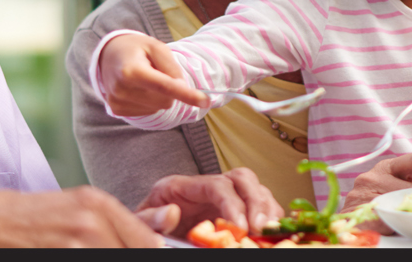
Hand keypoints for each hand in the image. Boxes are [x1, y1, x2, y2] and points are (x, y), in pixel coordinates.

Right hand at [98, 32, 208, 116]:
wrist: (107, 55)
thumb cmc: (137, 49)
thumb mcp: (157, 47)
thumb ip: (172, 67)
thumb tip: (182, 89)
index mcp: (131, 71)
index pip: (165, 87)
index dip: (187, 95)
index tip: (206, 100)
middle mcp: (122, 89)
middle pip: (165, 100)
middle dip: (171, 89)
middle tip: (157, 71)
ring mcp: (118, 102)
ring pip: (158, 107)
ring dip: (159, 95)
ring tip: (145, 78)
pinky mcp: (117, 110)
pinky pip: (148, 111)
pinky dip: (150, 101)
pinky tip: (138, 88)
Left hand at [134, 168, 284, 237]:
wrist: (153, 232)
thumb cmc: (148, 226)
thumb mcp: (142, 222)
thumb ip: (151, 218)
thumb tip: (171, 213)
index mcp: (183, 186)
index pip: (217, 184)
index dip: (232, 203)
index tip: (240, 228)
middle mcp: (208, 187)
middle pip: (243, 179)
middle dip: (257, 201)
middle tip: (261, 228)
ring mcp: (224, 199)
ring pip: (256, 190)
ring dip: (268, 210)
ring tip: (268, 232)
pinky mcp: (235, 212)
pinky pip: (259, 208)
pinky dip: (269, 218)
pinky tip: (270, 233)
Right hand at [340, 152, 411, 234]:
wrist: (345, 228)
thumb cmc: (376, 210)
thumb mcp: (399, 193)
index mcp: (389, 167)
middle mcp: (374, 175)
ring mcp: (361, 193)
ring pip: (400, 206)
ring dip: (409, 218)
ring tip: (405, 223)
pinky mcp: (354, 212)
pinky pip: (384, 221)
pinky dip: (392, 228)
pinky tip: (390, 228)